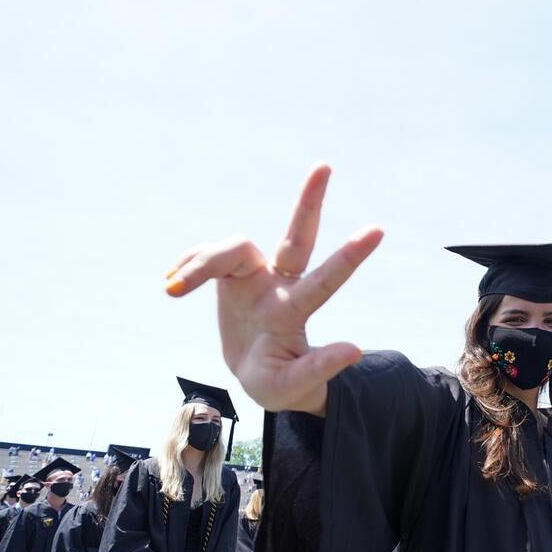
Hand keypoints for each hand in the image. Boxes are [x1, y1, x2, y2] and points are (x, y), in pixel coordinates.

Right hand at [164, 163, 384, 413]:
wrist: (257, 375)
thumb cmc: (280, 384)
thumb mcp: (294, 387)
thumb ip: (318, 369)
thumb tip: (354, 349)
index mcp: (296, 313)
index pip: (325, 280)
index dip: (350, 256)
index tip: (379, 230)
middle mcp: (280, 287)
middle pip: (296, 238)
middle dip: (310, 202)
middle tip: (325, 165)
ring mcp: (256, 278)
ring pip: (232, 248)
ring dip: (201, 262)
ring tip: (173, 288)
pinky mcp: (231, 276)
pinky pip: (206, 258)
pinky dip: (188, 266)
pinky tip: (173, 285)